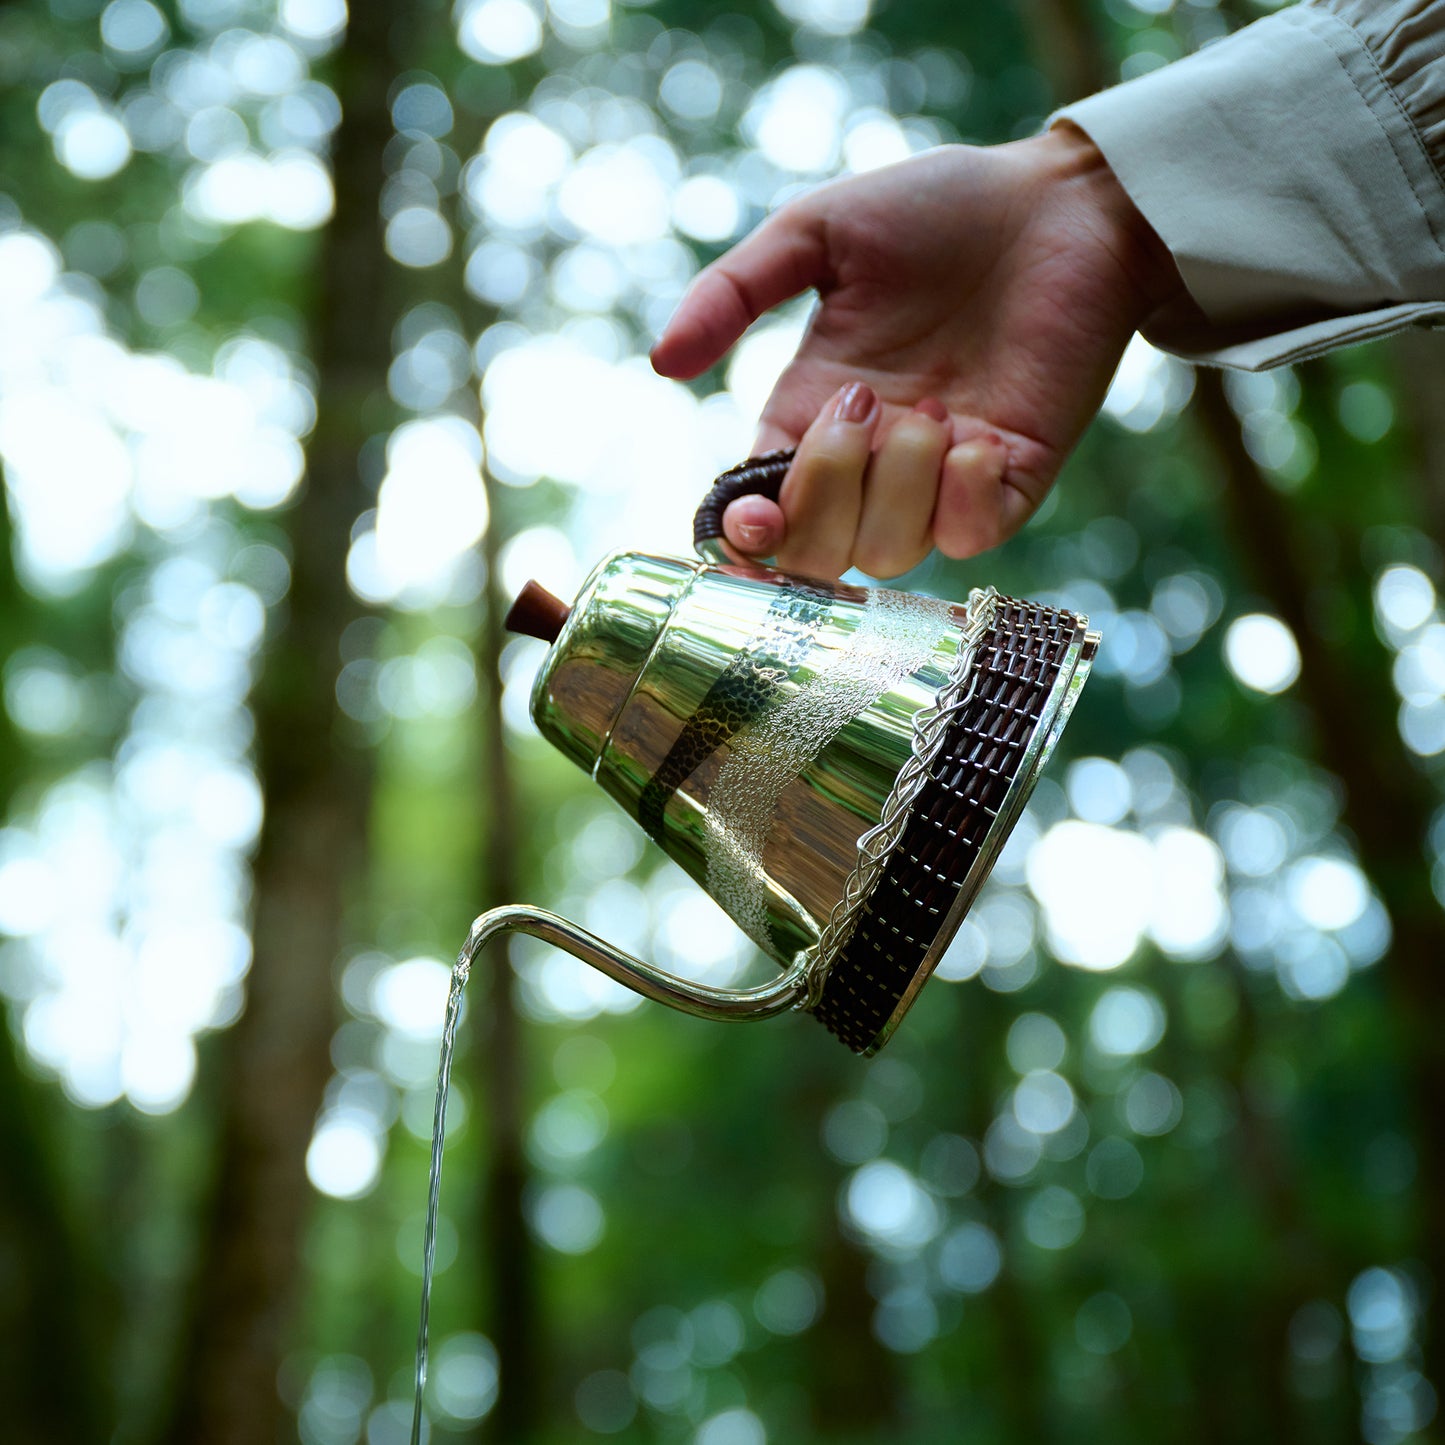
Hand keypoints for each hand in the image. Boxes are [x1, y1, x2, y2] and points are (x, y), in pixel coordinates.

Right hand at [651, 124, 1181, 578]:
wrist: (1059, 204)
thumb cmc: (939, 209)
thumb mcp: (818, 233)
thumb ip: (734, 291)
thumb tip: (661, 362)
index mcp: (811, 415)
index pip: (761, 512)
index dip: (747, 536)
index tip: (752, 515)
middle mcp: (870, 463)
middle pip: (814, 552)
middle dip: (825, 492)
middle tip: (862, 402)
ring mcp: (939, 481)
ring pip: (887, 553)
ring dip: (899, 481)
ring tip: (938, 403)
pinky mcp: (1010, 482)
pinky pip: (969, 539)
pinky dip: (962, 497)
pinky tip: (979, 435)